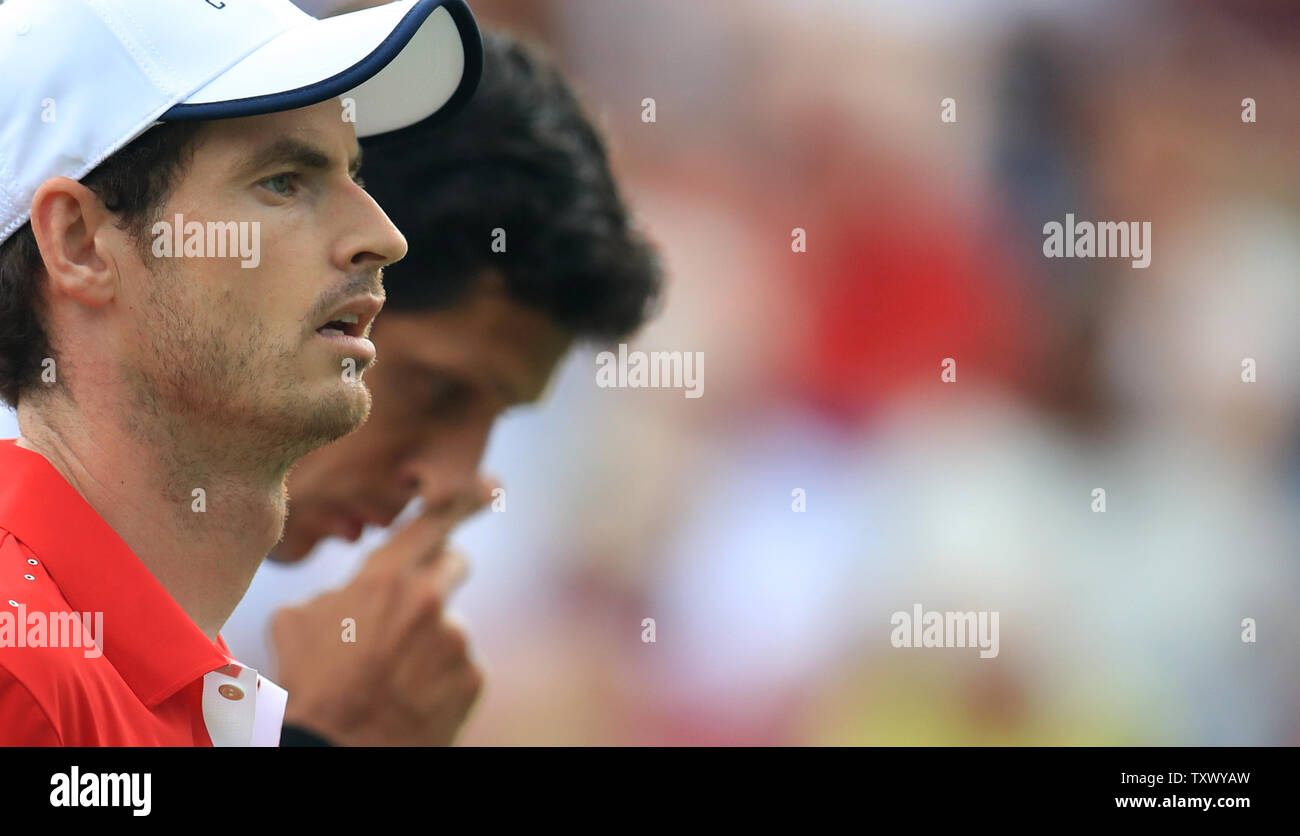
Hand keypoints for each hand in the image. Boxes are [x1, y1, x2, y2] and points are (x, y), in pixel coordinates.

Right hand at [270, 486, 492, 745]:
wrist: (335, 749)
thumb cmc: (310, 685)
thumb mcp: (296, 620)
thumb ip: (336, 589)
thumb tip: (349, 591)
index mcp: (386, 578)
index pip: (433, 521)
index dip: (462, 500)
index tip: (488, 486)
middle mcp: (430, 599)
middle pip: (455, 563)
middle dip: (438, 575)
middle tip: (412, 607)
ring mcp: (456, 639)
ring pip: (451, 624)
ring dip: (431, 640)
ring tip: (395, 673)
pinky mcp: (473, 677)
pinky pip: (461, 665)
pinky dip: (442, 677)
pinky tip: (412, 696)